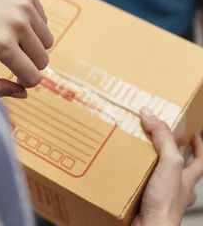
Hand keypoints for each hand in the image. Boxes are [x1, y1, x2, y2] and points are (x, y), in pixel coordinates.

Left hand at [0, 0, 53, 97]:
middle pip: (43, 60)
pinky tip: (10, 20)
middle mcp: (17, 23)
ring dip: (33, 44)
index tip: (13, 75)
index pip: (33, 76)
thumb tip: (23, 93)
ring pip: (47, 40)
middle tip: (10, 56)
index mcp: (2, 44)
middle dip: (29, 63)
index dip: (24, 80)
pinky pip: (43, 20)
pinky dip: (32, 25)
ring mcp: (24, 5)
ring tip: (11, 39)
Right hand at [132, 108, 202, 225]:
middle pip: (180, 168)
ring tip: (139, 151)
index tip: (194, 134)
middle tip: (161, 139)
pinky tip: (125, 172)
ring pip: (160, 177)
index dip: (199, 147)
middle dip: (173, 154)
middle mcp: (177, 189)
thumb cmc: (165, 205)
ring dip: (152, 165)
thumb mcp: (170, 163)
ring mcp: (162, 197)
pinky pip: (141, 186)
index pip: (200, 161)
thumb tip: (150, 115)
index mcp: (186, 179)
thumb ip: (163, 137)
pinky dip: (134, 178)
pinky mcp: (145, 203)